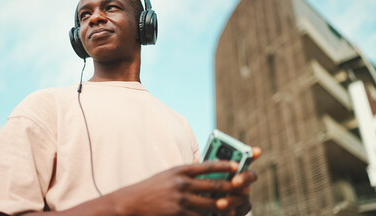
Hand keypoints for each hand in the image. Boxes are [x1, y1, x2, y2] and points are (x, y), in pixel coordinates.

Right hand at [111, 147, 260, 215]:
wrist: (130, 203)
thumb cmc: (150, 188)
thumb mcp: (167, 176)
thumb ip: (185, 175)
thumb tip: (206, 176)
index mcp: (179, 170)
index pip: (207, 165)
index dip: (225, 165)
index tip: (238, 166)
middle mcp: (182, 183)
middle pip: (213, 185)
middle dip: (231, 187)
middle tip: (244, 189)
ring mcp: (180, 200)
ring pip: (211, 204)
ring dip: (225, 206)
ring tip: (236, 206)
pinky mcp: (178, 214)